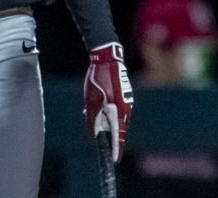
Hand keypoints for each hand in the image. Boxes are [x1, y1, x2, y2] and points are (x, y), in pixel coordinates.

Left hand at [84, 42, 133, 161]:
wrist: (108, 58)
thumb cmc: (97, 80)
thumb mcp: (91, 101)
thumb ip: (92, 120)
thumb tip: (94, 134)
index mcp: (117, 112)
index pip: (118, 136)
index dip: (116, 149)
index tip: (115, 160)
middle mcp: (126, 108)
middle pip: (119, 129)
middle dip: (109, 135)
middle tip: (101, 139)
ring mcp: (127, 101)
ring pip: (117, 118)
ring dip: (106, 120)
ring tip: (92, 113)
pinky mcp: (125, 94)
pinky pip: (117, 109)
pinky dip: (108, 111)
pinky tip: (97, 105)